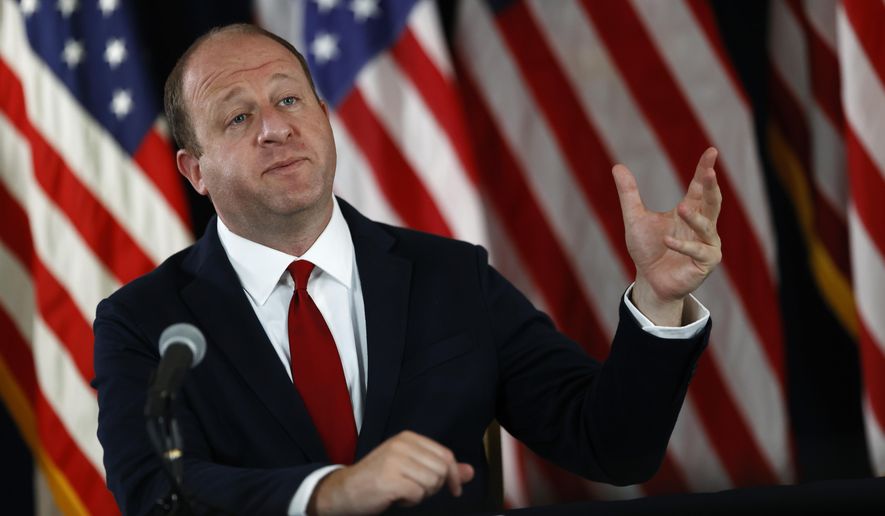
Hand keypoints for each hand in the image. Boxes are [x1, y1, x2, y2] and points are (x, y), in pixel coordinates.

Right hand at [308, 430, 474, 514]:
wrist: (344, 491)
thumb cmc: (378, 479)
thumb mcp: (411, 468)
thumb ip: (441, 468)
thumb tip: (470, 472)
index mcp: (408, 438)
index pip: (446, 454)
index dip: (454, 475)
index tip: (454, 489)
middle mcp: (402, 444)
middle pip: (441, 469)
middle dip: (434, 486)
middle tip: (415, 489)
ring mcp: (395, 460)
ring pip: (432, 482)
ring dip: (421, 494)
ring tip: (403, 491)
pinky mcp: (390, 479)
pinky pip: (418, 494)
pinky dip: (411, 501)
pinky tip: (396, 497)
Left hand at [612, 147, 721, 325]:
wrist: (649, 279)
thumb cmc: (647, 249)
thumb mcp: (635, 218)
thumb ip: (629, 194)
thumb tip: (617, 166)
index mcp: (690, 210)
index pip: (699, 186)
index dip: (704, 169)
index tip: (711, 151)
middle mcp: (702, 225)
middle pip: (711, 202)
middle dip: (711, 187)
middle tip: (708, 172)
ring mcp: (707, 243)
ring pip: (706, 226)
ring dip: (694, 218)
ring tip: (682, 208)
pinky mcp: (705, 262)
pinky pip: (697, 251)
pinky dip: (682, 245)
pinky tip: (667, 240)